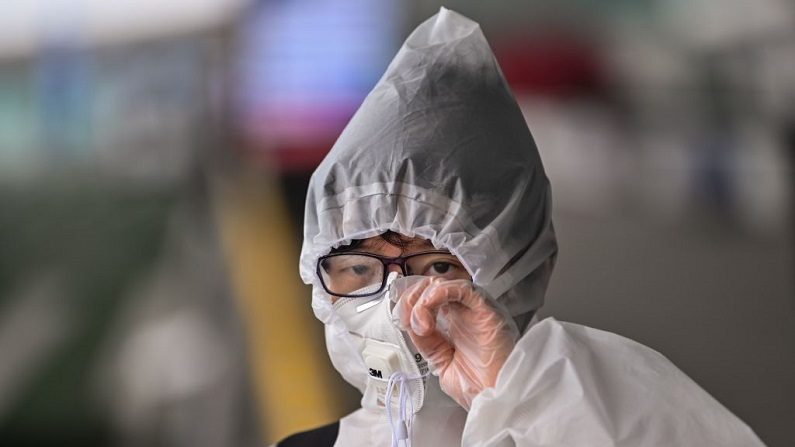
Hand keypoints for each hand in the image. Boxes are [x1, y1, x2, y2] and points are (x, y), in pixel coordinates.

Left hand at [397, 277, 518, 408]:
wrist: (498, 400)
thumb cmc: (480, 386)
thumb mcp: (441, 363)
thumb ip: (427, 342)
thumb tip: (412, 324)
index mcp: (454, 324)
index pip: (427, 299)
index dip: (409, 303)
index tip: (401, 319)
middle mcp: (464, 313)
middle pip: (431, 287)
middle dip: (412, 299)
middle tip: (408, 320)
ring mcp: (475, 310)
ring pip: (443, 284)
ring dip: (423, 299)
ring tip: (421, 324)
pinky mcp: (486, 308)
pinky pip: (462, 288)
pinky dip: (440, 292)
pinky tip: (430, 307)